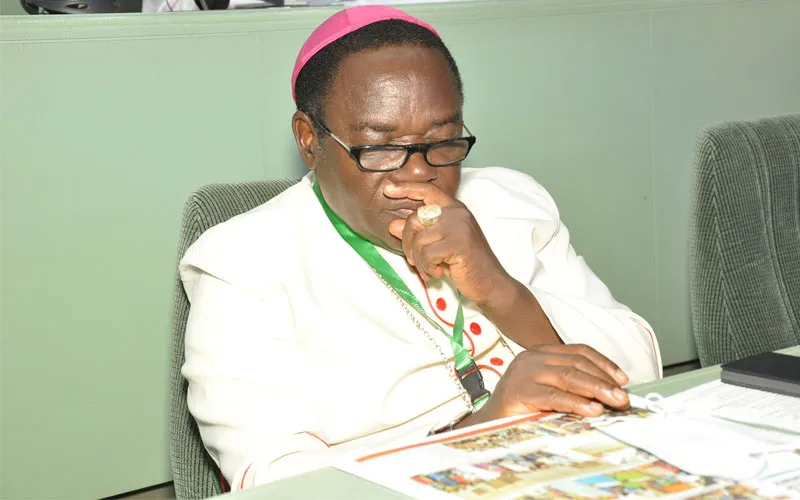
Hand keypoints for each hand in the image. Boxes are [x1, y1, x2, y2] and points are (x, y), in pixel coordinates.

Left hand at [385, 182, 511, 304]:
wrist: (490, 283)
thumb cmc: (464, 264)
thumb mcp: (439, 245)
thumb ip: (418, 233)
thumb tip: (392, 225)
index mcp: (454, 208)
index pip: (427, 191)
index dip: (406, 188)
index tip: (388, 189)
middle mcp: (456, 213)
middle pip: (414, 219)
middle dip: (407, 244)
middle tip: (414, 262)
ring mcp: (458, 227)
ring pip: (419, 240)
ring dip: (420, 261)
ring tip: (431, 269)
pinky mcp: (457, 243)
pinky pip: (427, 254)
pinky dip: (428, 268)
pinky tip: (439, 272)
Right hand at [457, 344, 630, 427]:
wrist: (488, 425)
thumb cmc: (523, 409)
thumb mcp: (548, 389)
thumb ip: (571, 385)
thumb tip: (611, 392)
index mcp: (540, 353)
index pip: (578, 351)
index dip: (603, 363)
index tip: (623, 379)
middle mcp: (531, 358)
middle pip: (576, 364)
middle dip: (604, 380)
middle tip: (624, 397)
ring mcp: (524, 373)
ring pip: (568, 377)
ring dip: (597, 390)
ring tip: (616, 402)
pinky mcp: (519, 392)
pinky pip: (554, 396)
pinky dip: (577, 403)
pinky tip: (593, 410)